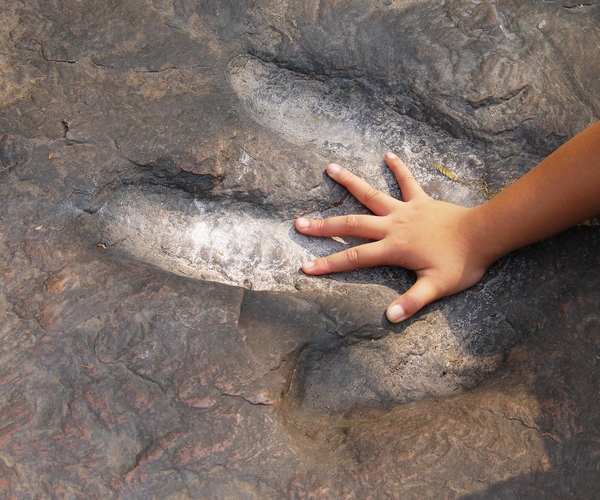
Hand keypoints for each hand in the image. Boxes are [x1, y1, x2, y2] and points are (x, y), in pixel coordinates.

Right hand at [295, 153, 491, 321]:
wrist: (484, 234)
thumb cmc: (461, 263)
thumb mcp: (437, 287)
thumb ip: (413, 302)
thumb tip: (390, 318)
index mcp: (394, 248)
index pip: (354, 258)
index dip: (329, 264)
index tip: (307, 267)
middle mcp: (393, 226)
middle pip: (352, 225)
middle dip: (324, 227)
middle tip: (300, 223)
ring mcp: (406, 210)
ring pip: (371, 195)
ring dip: (350, 182)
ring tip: (329, 167)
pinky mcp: (421, 200)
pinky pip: (407, 181)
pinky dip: (398, 168)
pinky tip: (388, 154)